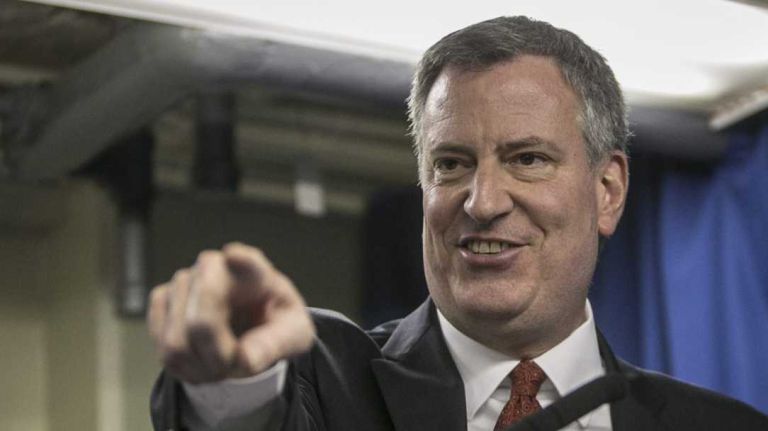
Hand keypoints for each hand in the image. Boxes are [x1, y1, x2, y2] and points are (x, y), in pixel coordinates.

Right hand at [147, 242, 315, 383]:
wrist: (254, 323)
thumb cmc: (276, 324)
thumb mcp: (293, 335)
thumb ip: (274, 345)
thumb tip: (244, 359)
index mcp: (257, 273)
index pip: (248, 262)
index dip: (240, 260)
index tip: (233, 256)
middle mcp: (215, 267)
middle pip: (201, 324)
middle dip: (217, 358)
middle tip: (235, 368)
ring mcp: (184, 282)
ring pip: (175, 341)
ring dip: (198, 367)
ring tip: (221, 367)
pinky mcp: (163, 300)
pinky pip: (161, 344)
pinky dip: (181, 366)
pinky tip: (201, 362)